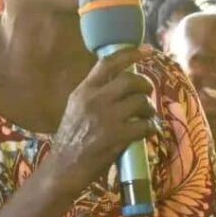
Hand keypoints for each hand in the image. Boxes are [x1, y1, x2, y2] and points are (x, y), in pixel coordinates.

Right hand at [48, 46, 156, 194]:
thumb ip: (93, 94)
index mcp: (83, 91)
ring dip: (148, 109)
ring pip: (141, 102)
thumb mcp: (75, 108)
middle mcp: (94, 100)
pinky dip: (151, 127)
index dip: (130, 53)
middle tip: (146, 94)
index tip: (147, 49)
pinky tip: (148, 131)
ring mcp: (107, 118)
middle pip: (130, 80)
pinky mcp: (118, 136)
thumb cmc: (70, 138)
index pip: (108, 63)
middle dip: (144, 85)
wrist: (64, 167)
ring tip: (146, 117)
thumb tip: (119, 83)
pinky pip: (146, 125)